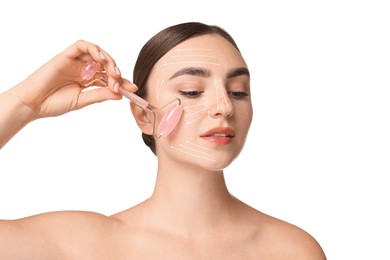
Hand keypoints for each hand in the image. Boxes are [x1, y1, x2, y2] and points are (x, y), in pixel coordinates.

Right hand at [13, 40, 135, 118]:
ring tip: (113, 73)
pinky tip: (101, 60)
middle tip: (119, 83)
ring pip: (98, 52)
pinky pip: (83, 45)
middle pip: (106, 65)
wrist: (33, 104)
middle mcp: (84, 69)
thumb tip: (120, 94)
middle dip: (116, 72)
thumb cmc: (55, 103)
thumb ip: (100, 95)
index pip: (109, 78)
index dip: (122, 82)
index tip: (133, 89)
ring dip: (109, 61)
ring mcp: (75, 62)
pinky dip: (95, 50)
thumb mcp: (83, 100)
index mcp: (88, 81)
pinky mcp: (66, 55)